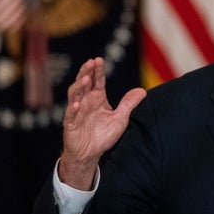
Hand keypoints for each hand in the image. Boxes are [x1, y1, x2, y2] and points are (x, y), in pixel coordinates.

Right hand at [59, 57, 146, 189]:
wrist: (91, 153)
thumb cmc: (103, 134)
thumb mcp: (120, 118)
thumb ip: (128, 104)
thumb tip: (142, 91)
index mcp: (97, 98)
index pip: (97, 81)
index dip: (97, 70)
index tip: (98, 59)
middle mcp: (86, 102)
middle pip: (84, 83)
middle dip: (86, 72)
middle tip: (90, 62)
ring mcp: (77, 112)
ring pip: (75, 95)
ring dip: (79, 87)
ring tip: (85, 79)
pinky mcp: (71, 124)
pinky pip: (70, 115)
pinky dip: (73, 109)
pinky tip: (77, 104)